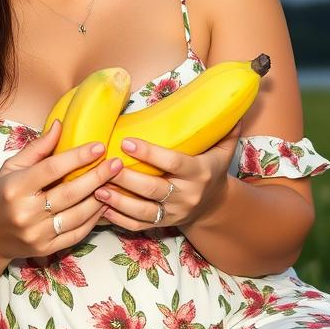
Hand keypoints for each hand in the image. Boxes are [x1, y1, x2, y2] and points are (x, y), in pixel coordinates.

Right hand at [0, 119, 125, 261]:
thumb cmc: (1, 195)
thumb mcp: (11, 167)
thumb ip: (37, 148)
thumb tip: (60, 125)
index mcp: (16, 187)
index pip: (51, 169)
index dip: (77, 157)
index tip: (99, 146)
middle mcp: (26, 212)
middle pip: (69, 193)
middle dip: (97, 177)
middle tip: (116, 163)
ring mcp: (37, 233)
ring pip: (77, 215)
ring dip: (100, 198)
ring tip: (115, 183)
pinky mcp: (46, 249)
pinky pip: (77, 234)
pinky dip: (93, 220)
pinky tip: (104, 205)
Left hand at [94, 120, 242, 230]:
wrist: (215, 206)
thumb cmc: (213, 170)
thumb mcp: (224, 150)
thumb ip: (225, 128)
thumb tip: (232, 102)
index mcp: (200, 173)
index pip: (173, 162)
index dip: (150, 153)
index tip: (126, 141)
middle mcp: (187, 195)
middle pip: (153, 189)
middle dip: (127, 179)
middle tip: (104, 165)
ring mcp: (173, 213)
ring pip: (143, 211)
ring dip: (118, 201)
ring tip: (97, 188)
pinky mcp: (162, 225)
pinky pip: (138, 226)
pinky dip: (119, 219)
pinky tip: (101, 208)